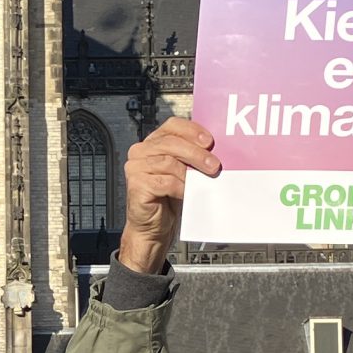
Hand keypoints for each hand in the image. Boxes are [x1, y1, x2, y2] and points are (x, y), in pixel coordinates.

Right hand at [116, 118, 219, 275]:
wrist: (153, 227)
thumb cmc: (168, 199)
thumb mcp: (183, 172)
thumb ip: (191, 158)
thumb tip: (215, 149)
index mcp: (153, 143)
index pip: (172, 126)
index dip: (192, 131)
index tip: (209, 141)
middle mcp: (141, 151)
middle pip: (172, 143)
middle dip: (196, 153)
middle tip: (214, 165)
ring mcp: (136, 167)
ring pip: (169, 162)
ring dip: (190, 172)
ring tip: (202, 181)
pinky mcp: (136, 184)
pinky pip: (164, 182)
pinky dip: (180, 187)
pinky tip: (187, 193)